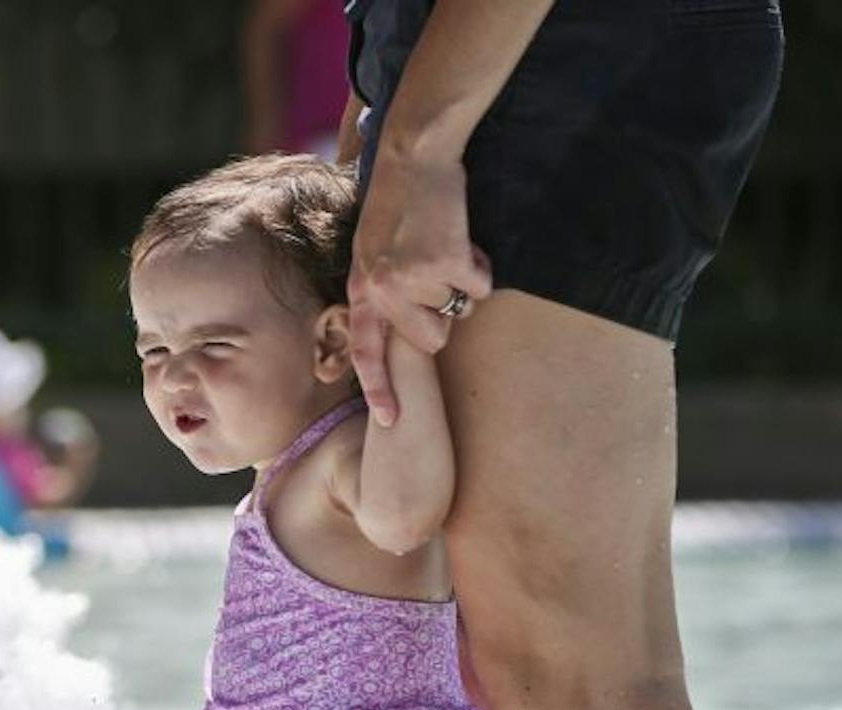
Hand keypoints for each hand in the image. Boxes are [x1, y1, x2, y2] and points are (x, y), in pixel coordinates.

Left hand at [347, 152, 492, 426]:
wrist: (412, 155)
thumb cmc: (397, 202)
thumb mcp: (370, 250)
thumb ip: (382, 291)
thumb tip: (414, 335)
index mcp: (361, 288)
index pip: (365, 352)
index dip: (379, 389)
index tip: (389, 422)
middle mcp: (382, 289)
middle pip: (428, 342)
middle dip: (442, 316)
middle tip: (436, 275)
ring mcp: (414, 278)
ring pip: (456, 313)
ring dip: (460, 286)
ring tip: (443, 249)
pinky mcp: (447, 262)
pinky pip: (479, 287)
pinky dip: (480, 266)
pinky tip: (460, 239)